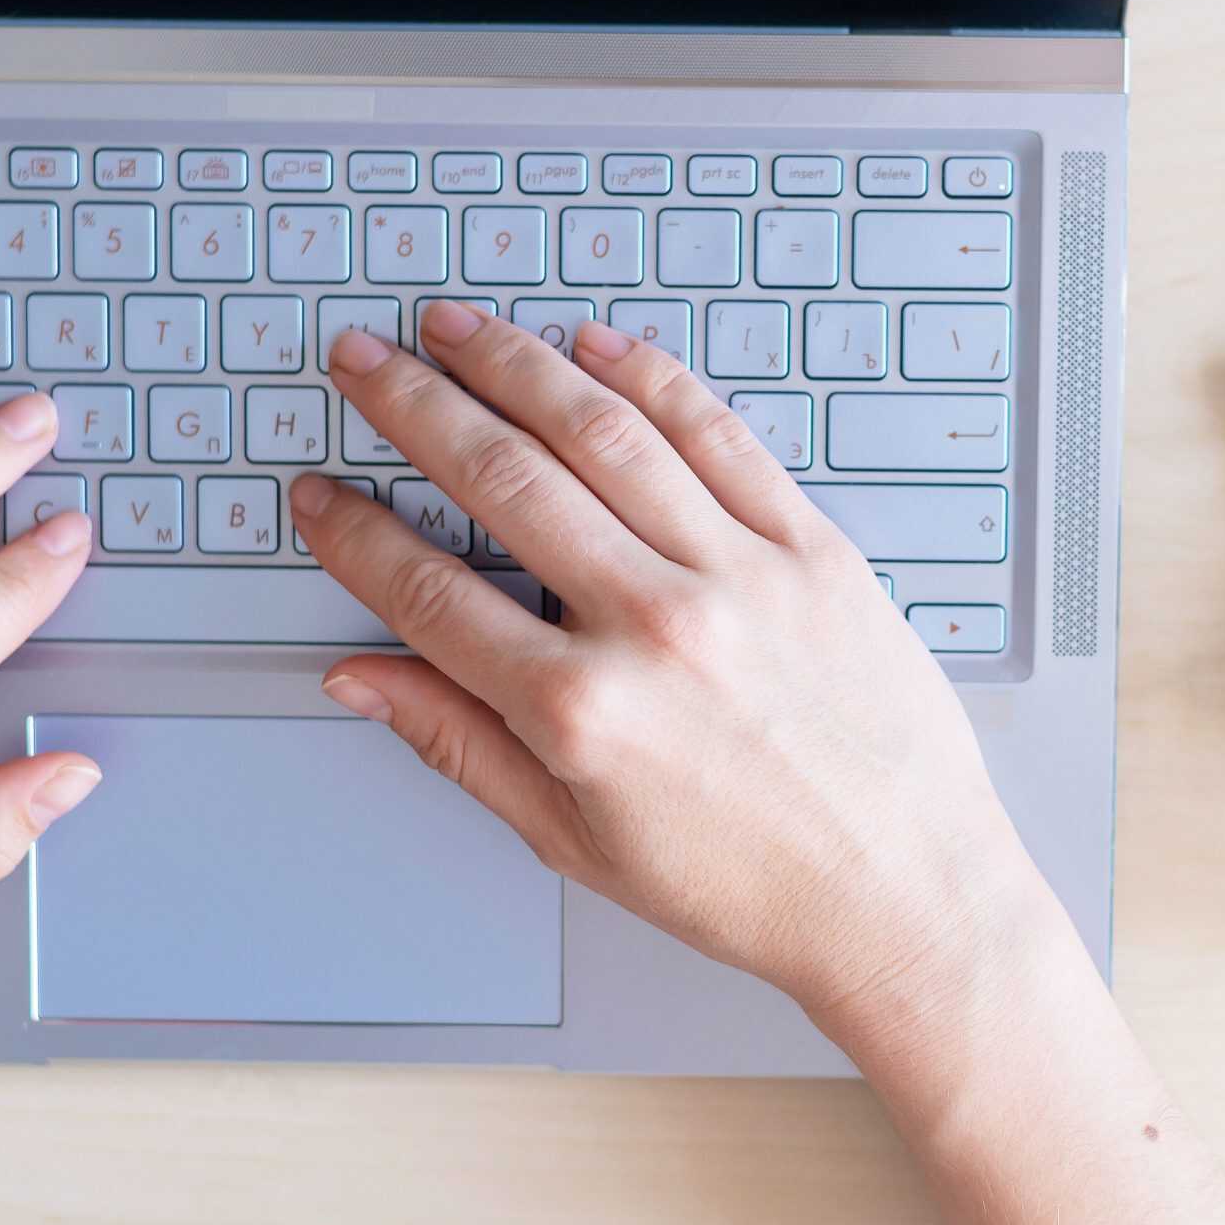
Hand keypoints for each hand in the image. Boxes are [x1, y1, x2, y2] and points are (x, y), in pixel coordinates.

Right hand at [292, 308, 1062, 1029]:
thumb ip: (461, 745)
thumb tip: (360, 681)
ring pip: (603, 433)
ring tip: (457, 329)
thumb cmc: (749, 884)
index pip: (430, 592)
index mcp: (583, 712)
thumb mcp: (576, 839)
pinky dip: (650, 379)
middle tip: (364, 363)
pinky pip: (718, 437)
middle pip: (505, 481)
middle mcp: (656, 628)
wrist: (904, 896)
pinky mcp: (814, 550)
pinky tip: (594, 347)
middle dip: (415, 408)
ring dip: (516, 365)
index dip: (357, 536)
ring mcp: (741, 577)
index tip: (320, 495)